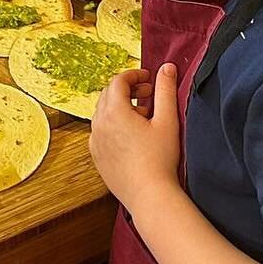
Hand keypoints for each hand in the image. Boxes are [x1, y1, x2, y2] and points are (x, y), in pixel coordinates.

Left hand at [89, 63, 182, 213]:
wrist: (149, 196)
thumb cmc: (160, 159)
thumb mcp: (167, 120)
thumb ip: (166, 90)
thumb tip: (167, 67)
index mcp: (113, 111)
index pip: (118, 81)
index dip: (134, 75)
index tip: (149, 78)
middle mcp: (98, 124)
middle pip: (108, 95)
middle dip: (128, 89)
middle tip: (148, 94)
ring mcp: (95, 141)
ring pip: (103, 113)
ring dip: (121, 107)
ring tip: (144, 116)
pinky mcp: (97, 156)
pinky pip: (101, 131)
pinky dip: (114, 125)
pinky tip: (133, 136)